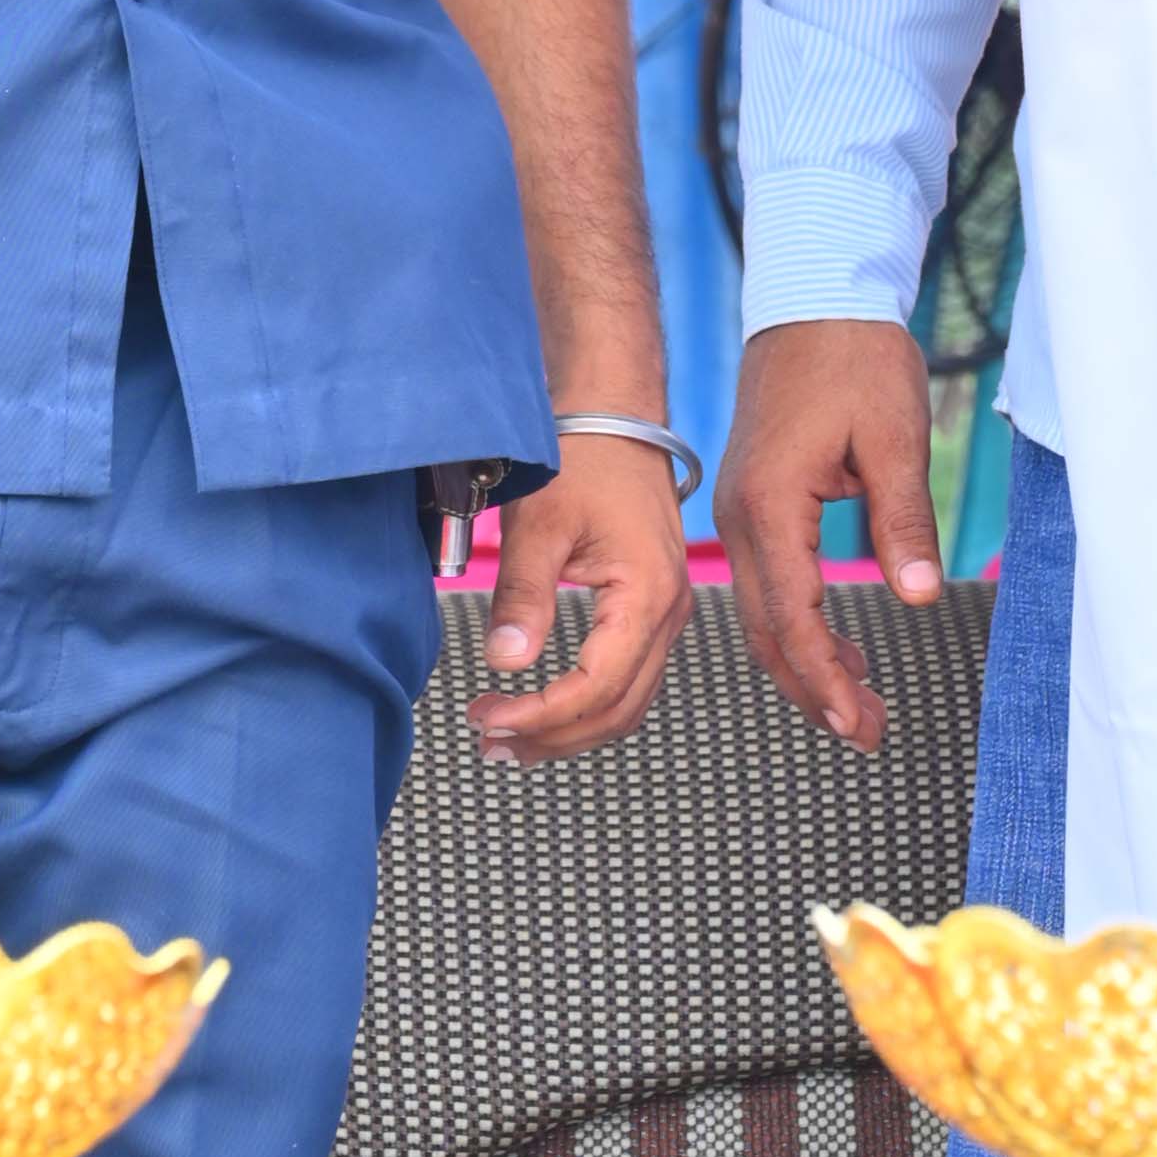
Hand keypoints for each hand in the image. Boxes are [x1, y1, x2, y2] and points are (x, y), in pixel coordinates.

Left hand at [474, 435, 694, 759]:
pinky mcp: (653, 607)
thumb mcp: (541, 523)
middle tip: (488, 742)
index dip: (540, 715)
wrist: (616, 415)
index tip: (488, 717)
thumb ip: (523, 595)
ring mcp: (667, 612)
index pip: (596, 687)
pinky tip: (544, 709)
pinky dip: (587, 705)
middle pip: (616, 710)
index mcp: (648, 594)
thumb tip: (503, 663)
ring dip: (569, 730)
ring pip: (626, 703)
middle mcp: (669, 612)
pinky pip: (628, 679)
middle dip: (552, 737)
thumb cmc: (583, 457)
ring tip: (507, 738)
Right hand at [720, 317, 939, 749]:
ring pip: (765, 611)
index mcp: (769, 506)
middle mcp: (740, 517)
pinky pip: (769, 581)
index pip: (792, 618)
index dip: (826, 678)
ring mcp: (740, 510)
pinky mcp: (753, 501)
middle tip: (868, 732)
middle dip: (815, 689)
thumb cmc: (855, 360)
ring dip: (808, 663)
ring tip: (860, 706)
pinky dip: (799, 624)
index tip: (860, 722)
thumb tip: (918, 599)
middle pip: (768, 630)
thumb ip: (903, 523)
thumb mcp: (895, 440)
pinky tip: (839, 650)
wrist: (814, 300)